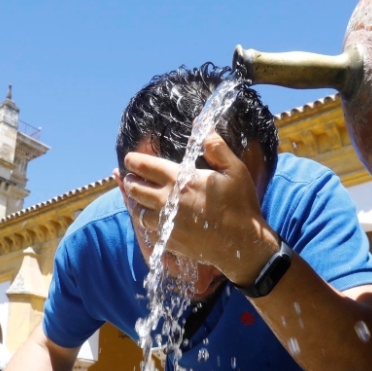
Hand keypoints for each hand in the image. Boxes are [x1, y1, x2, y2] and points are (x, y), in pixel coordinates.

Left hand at [121, 134, 276, 284]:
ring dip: (134, 202)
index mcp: (180, 180)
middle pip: (135, 189)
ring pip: (137, 211)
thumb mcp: (234, 169)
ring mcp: (165, 223)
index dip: (133, 161)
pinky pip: (147, 230)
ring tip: (135, 196)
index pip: (145, 166)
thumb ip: (216, 147)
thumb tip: (200, 126)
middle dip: (129, 180)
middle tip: (129, 177)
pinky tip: (148, 218)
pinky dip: (144, 221)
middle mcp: (167, 201)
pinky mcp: (169, 241)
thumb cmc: (240, 204)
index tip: (129, 159)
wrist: (242, 244)